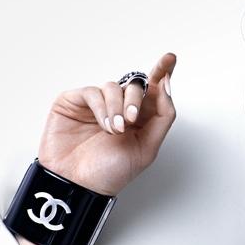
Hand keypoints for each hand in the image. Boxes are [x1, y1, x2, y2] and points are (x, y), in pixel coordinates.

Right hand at [36, 53, 176, 196]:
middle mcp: (118, 107)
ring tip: (115, 130)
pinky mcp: (73, 102)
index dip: (162, 70)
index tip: (170, 58)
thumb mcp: (147, 148)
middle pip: (136, 85)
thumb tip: (166, 86)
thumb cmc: (110, 172)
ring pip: (114, 86)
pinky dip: (101, 107)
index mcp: (139, 117)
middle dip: (136, 99)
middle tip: (132, 119)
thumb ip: (163, 116)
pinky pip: (93, 92)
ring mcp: (96, 104)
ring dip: (117, 108)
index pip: (153, 88)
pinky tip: (103, 125)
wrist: (79, 185)